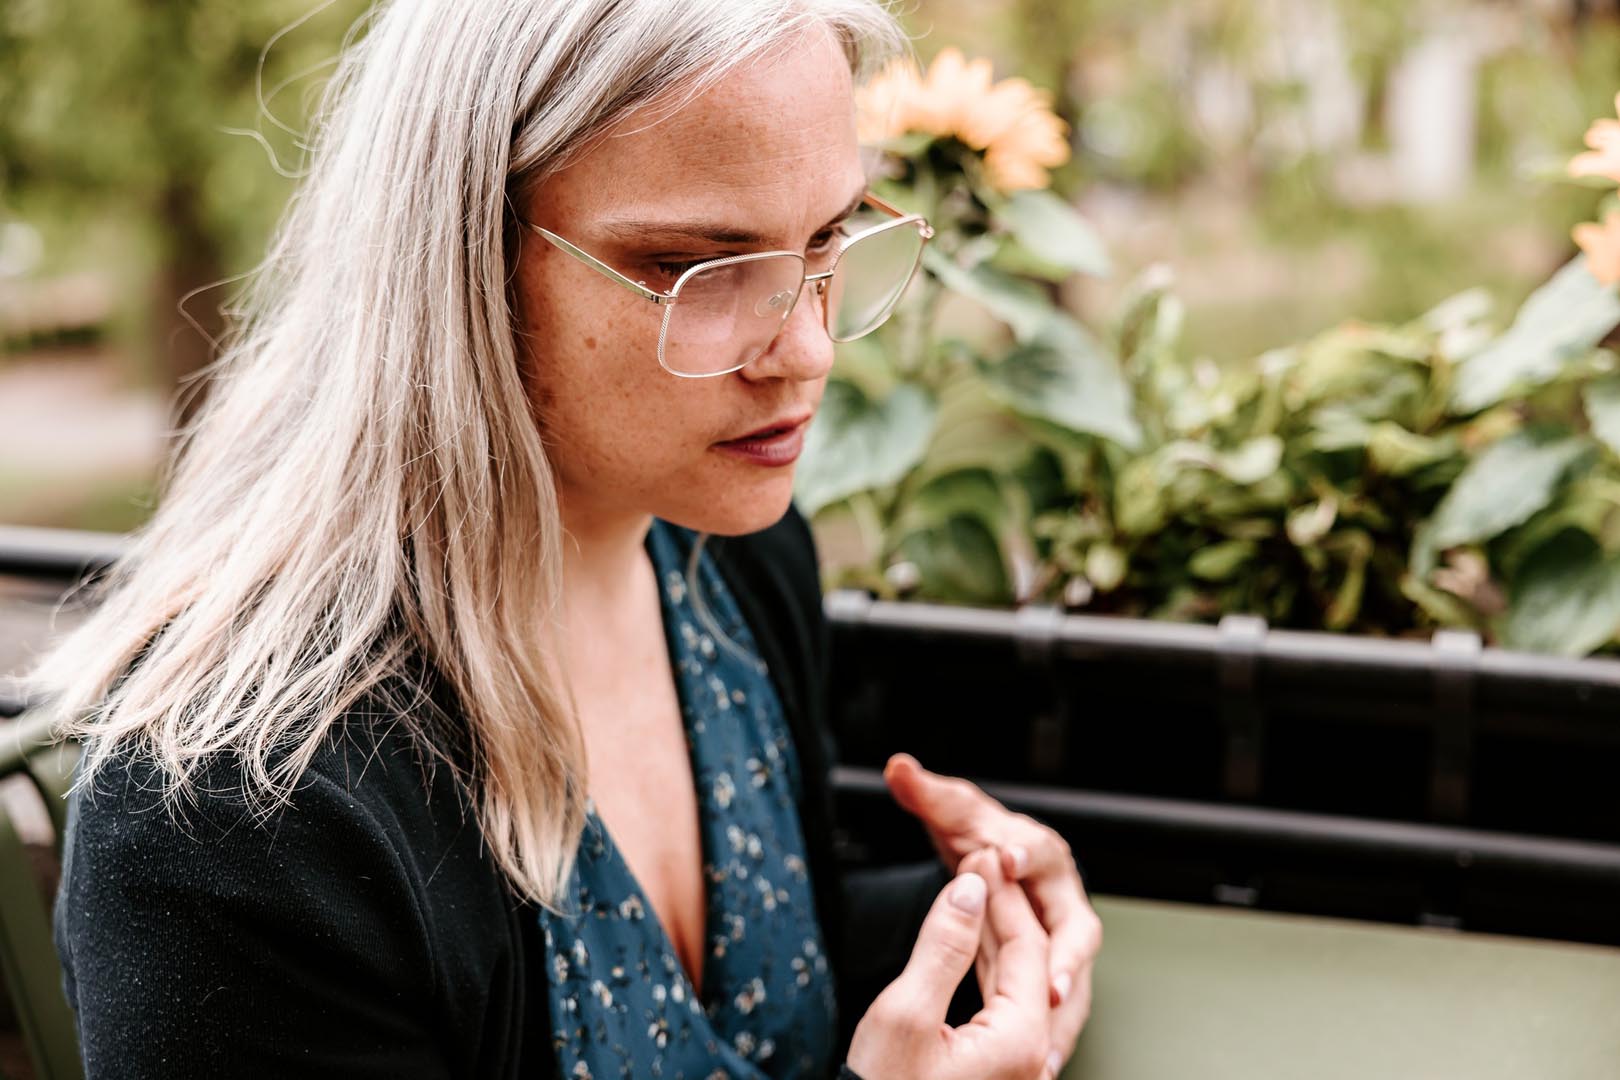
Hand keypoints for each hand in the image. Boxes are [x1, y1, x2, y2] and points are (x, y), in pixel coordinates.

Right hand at [846, 848, 1055, 1079]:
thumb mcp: (905, 1012)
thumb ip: (943, 946)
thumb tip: (971, 889)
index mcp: (1020, 1041)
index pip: (1026, 945)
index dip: (1002, 892)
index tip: (980, 854)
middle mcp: (1028, 1057)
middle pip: (1028, 962)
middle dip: (1001, 906)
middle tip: (978, 863)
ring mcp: (1013, 1069)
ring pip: (1014, 983)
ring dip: (993, 932)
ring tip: (972, 890)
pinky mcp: (992, 1074)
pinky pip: (1001, 1006)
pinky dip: (986, 965)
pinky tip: (971, 944)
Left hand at [884, 753, 1101, 1074]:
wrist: (996, 858)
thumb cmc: (978, 833)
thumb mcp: (952, 813)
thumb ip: (926, 792)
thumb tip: (897, 766)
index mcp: (1042, 852)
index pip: (1041, 852)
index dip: (1025, 858)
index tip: (1005, 860)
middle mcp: (1060, 897)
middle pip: (1075, 931)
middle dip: (1066, 961)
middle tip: (1052, 988)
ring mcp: (1059, 939)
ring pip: (1069, 978)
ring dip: (1060, 1014)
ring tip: (1048, 1054)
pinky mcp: (1049, 971)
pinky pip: (1053, 1007)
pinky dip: (1049, 1035)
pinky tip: (1040, 1068)